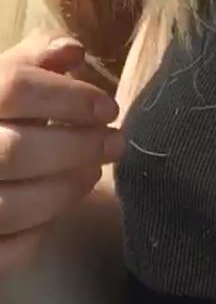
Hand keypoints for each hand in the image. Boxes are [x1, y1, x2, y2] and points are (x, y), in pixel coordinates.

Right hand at [0, 33, 122, 274]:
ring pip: (10, 206)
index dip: (69, 97)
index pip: (16, 87)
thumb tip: (73, 51)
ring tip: (93, 173)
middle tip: (115, 144)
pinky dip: (35, 235)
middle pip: (16, 151)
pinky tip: (54, 212)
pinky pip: (5, 252)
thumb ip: (33, 60)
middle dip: (77, 148)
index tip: (109, 108)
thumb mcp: (0, 78)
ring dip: (64, 191)